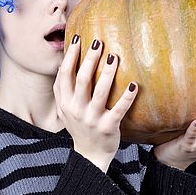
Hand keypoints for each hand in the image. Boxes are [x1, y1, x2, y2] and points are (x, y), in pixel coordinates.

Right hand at [53, 35, 138, 172]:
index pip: (64, 75)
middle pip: (82, 80)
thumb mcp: (65, 109)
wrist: (90, 155)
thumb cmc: (79, 125)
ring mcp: (92, 119)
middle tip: (99, 42)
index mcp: (65, 102)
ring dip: (107, 74)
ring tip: (114, 57)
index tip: (77, 39)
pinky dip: (126, 98)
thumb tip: (64, 61)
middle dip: (90, 59)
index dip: (70, 56)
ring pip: (99, 93)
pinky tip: (133, 85)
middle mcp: (76, 110)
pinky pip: (118, 110)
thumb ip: (62, 89)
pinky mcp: (108, 127)